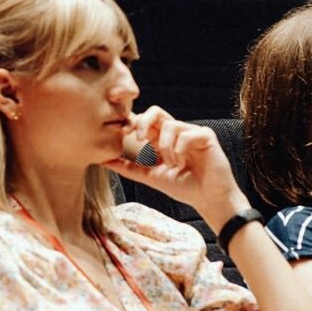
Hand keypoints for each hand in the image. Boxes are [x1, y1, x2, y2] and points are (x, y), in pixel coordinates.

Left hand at [100, 105, 248, 231]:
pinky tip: (183, 162)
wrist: (208, 199)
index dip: (132, 122)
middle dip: (143, 122)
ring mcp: (191, 132)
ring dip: (165, 146)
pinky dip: (179, 149)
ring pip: (169, 124)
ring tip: (172, 163)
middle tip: (139, 138)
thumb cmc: (184, 188)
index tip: (122, 133)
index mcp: (162, 139)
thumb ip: (129, 168)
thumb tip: (103, 161)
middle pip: (155, 111)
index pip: (145, 121)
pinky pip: (186, 133)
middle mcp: (176, 132)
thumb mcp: (151, 177)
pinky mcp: (206, 135)